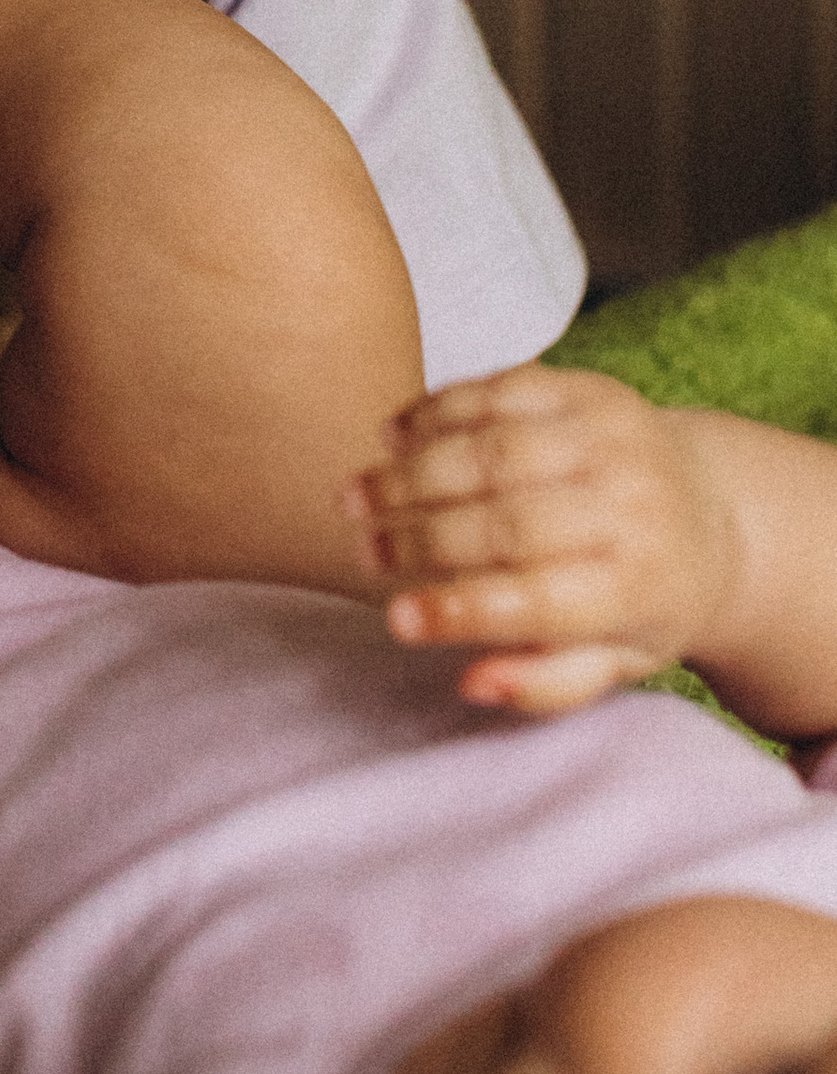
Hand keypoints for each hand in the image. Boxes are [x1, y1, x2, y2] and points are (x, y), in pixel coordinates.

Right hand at [352, 364, 741, 711]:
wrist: (719, 511)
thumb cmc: (649, 598)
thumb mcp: (617, 661)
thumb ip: (548, 681)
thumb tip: (473, 683)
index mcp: (641, 585)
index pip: (541, 601)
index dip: (462, 612)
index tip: (396, 622)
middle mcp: (634, 506)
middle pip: (508, 523)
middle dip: (420, 539)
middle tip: (363, 552)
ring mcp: (614, 439)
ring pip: (494, 452)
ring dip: (412, 473)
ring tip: (355, 496)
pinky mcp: (592, 389)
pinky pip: (502, 390)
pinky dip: (438, 411)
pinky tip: (393, 436)